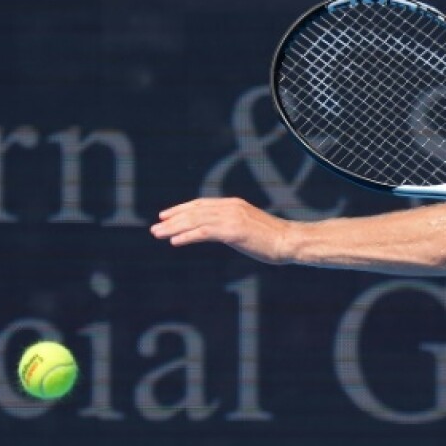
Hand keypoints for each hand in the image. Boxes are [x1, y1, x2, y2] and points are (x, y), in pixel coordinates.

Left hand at [151, 197, 292, 263]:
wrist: (289, 241)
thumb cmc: (273, 239)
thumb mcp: (250, 227)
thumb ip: (233, 226)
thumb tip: (223, 233)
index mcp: (233, 204)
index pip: (200, 204)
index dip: (181, 209)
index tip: (165, 215)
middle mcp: (230, 207)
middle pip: (194, 211)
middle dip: (172, 219)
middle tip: (155, 228)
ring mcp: (231, 218)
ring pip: (195, 221)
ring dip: (174, 228)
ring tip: (159, 234)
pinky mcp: (233, 231)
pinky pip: (204, 232)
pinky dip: (187, 236)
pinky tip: (175, 241)